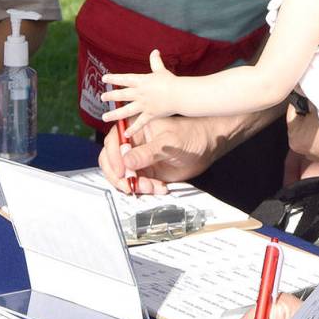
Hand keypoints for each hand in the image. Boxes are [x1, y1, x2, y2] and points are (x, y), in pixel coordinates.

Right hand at [97, 114, 224, 195]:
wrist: (207, 146)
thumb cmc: (190, 135)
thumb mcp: (168, 142)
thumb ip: (147, 152)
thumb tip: (126, 162)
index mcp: (133, 128)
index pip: (112, 142)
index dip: (113, 158)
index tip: (121, 172)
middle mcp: (132, 144)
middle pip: (112, 161)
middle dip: (120, 177)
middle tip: (131, 186)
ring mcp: (138, 159)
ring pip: (124, 176)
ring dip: (135, 185)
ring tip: (153, 187)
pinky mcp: (147, 172)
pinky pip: (138, 184)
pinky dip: (146, 189)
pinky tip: (160, 187)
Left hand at [101, 51, 180, 133]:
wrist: (180, 94)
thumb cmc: (171, 81)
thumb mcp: (161, 70)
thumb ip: (156, 62)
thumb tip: (155, 51)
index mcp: (141, 81)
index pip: (124, 79)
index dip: (113, 78)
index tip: (104, 79)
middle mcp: (140, 93)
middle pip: (122, 95)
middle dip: (111, 96)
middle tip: (102, 98)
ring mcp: (144, 105)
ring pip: (126, 110)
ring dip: (114, 114)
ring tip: (104, 117)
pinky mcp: (150, 114)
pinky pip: (140, 123)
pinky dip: (133, 129)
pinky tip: (125, 134)